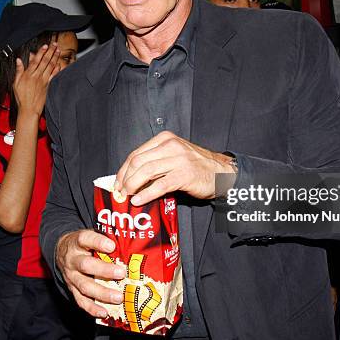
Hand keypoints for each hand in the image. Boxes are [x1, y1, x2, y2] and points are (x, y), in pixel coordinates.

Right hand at [13, 42, 60, 116]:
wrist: (29, 109)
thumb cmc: (21, 97)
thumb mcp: (15, 83)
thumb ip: (18, 71)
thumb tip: (18, 60)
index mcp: (28, 75)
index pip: (35, 60)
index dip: (41, 52)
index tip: (45, 46)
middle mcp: (37, 76)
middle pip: (45, 61)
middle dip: (50, 52)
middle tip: (54, 44)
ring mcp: (43, 81)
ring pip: (50, 67)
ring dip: (55, 58)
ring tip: (58, 50)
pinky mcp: (48, 86)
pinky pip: (53, 76)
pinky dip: (57, 70)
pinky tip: (60, 64)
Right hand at [56, 229, 125, 316]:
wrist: (62, 251)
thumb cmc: (84, 243)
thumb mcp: (91, 235)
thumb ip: (105, 238)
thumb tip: (131, 243)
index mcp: (77, 242)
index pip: (85, 239)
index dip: (98, 242)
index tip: (111, 246)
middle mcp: (73, 260)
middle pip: (86, 265)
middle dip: (104, 270)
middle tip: (122, 273)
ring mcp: (71, 276)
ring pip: (85, 286)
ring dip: (102, 293)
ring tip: (119, 297)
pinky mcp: (72, 290)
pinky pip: (81, 301)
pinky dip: (93, 308)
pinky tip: (105, 312)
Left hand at [114, 131, 235, 206]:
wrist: (222, 172)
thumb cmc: (196, 166)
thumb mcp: (174, 156)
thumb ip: (156, 161)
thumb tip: (132, 179)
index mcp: (164, 139)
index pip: (136, 154)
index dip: (123, 170)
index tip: (117, 183)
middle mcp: (170, 146)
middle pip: (138, 162)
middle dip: (125, 178)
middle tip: (120, 192)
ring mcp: (178, 159)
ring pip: (146, 172)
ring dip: (132, 186)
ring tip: (127, 196)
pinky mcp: (185, 175)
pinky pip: (160, 185)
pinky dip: (147, 193)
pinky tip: (139, 200)